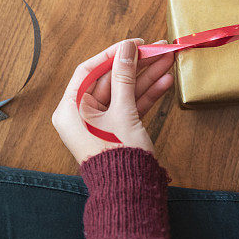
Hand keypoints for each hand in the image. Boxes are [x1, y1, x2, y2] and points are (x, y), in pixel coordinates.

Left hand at [52, 39, 174, 163]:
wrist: (129, 194)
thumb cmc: (118, 158)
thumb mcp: (124, 112)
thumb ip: (126, 77)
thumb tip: (127, 48)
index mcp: (70, 109)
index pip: (90, 70)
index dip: (113, 53)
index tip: (134, 43)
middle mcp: (82, 114)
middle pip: (111, 80)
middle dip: (136, 65)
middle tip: (158, 49)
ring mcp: (100, 122)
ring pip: (124, 92)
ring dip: (146, 77)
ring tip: (168, 60)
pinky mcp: (116, 130)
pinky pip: (130, 106)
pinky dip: (146, 95)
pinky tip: (165, 81)